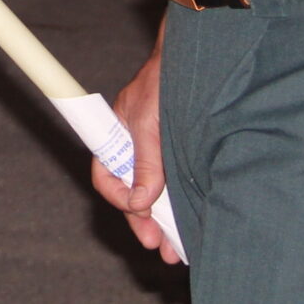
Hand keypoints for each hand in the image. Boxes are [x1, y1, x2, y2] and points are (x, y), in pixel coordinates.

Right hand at [93, 25, 179, 262]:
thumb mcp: (151, 122)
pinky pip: (174, 183)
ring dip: (163, 219)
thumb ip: (146, 162)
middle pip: (131, 191)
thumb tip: (141, 202)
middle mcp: (134, 145)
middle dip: (144, 220)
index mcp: (116, 135)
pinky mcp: (179, 150)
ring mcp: (157, 148)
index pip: (106, 175)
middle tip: (160, 245)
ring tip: (176, 246)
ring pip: (154, 192)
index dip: (120, 198)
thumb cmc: (165, 79)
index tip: (141, 213)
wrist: (197, 56)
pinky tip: (187, 222)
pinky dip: (179, 204)